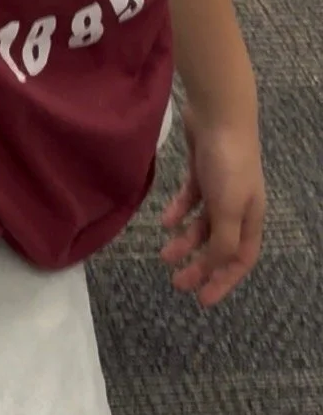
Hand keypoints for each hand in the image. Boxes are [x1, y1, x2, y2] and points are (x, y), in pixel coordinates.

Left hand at [160, 100, 264, 305]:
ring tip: (164, 254)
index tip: (202, 300)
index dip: (223, 281)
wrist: (218, 114)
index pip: (240, 259)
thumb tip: (215, 265)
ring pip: (202, 224)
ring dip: (185, 240)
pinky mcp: (202, 170)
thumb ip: (223, 240)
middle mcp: (238, 206)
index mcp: (251, 218)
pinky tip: (164, 221)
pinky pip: (190, 199)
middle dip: (200, 265)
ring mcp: (220, 187)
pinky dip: (178, 211)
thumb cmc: (228, 164)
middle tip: (176, 281)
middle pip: (218, 245)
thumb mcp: (228, 208)